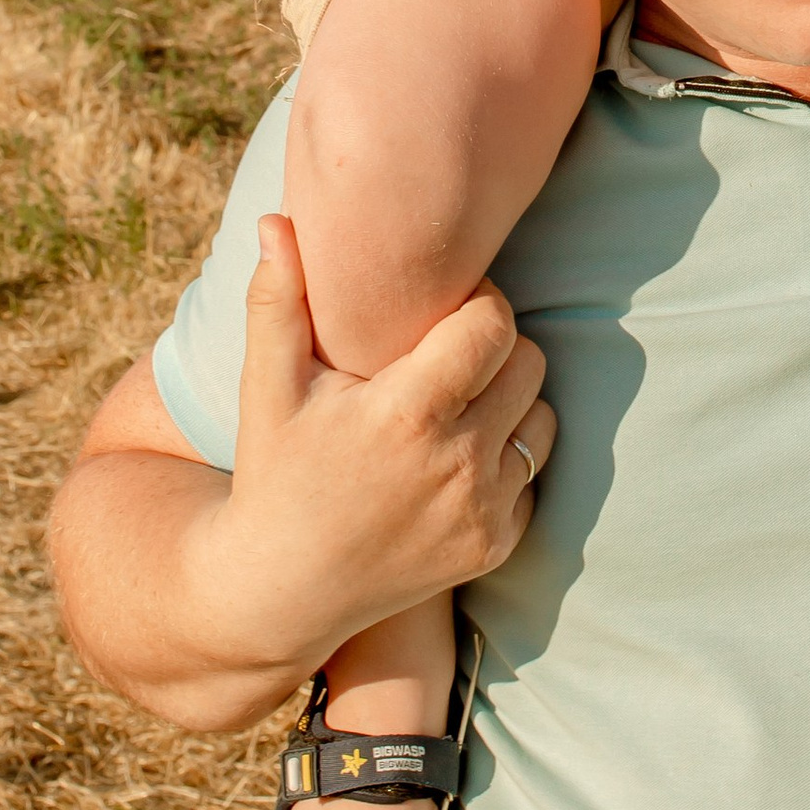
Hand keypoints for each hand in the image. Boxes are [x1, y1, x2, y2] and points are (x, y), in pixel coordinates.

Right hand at [208, 215, 556, 683]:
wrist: (282, 589)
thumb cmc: (275, 472)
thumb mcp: (268, 387)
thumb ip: (277, 299)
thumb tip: (277, 220)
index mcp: (407, 413)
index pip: (493, 324)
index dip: (475, 305)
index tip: (440, 314)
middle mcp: (457, 463)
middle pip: (527, 363)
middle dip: (494, 349)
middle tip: (445, 357)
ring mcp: (481, 510)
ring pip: (541, 416)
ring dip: (509, 401)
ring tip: (453, 405)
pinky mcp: (495, 545)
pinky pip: (534, 472)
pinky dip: (508, 458)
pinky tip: (456, 457)